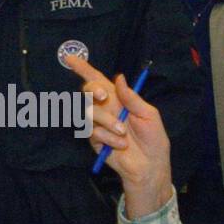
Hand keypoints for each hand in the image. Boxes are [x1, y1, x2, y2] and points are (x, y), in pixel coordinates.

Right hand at [63, 54, 172, 217]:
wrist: (149, 165)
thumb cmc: (153, 139)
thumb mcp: (148, 115)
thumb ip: (132, 98)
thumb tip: (119, 78)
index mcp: (119, 99)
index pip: (99, 80)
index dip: (84, 69)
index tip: (70, 58)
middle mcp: (107, 109)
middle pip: (88, 92)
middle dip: (93, 91)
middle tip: (104, 98)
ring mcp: (99, 124)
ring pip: (90, 112)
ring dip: (107, 121)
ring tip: (123, 133)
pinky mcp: (95, 140)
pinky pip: (93, 132)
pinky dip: (107, 137)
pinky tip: (119, 144)